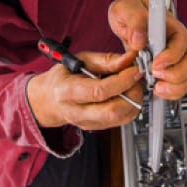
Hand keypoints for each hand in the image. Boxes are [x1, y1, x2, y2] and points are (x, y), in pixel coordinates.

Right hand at [27, 49, 143, 128]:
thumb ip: (106, 60)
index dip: (123, 80)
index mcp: (67, 92)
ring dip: (134, 100)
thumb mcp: (80, 60)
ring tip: (132, 84)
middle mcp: (76, 112)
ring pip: (121, 118)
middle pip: (113, 111)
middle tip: (136, 78)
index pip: (100, 91)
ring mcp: (87, 123)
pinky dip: (130, 107)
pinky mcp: (97, 127)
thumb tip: (129, 59)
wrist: (50, 99)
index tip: (135, 69)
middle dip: (132, 93)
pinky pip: (121, 121)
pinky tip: (126, 94)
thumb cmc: (64, 77)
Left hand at [108, 0, 186, 99]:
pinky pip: (186, 82)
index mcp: (171, 25)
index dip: (172, 56)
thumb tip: (139, 39)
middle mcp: (180, 40)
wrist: (130, 18)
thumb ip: (134, 21)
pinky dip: (175, 91)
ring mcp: (181, 54)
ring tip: (157, 88)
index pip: (183, 41)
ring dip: (178, 86)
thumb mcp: (125, 10)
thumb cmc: (131, 12)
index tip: (155, 65)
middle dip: (177, 75)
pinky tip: (159, 90)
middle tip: (156, 79)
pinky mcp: (177, 67)